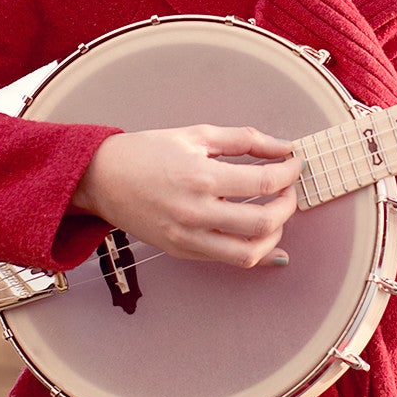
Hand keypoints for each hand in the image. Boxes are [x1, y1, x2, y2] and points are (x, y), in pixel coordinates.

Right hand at [71, 125, 299, 268]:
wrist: (102, 178)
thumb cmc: (147, 152)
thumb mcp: (196, 135)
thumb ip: (244, 140)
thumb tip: (283, 147)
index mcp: (201, 177)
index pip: (264, 182)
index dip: (289, 173)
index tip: (295, 165)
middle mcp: (197, 213)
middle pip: (264, 222)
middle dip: (288, 205)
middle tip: (288, 190)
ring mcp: (188, 238)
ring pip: (249, 253)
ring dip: (274, 235)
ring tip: (275, 215)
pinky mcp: (182, 252)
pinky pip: (228, 261)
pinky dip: (253, 252)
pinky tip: (264, 239)